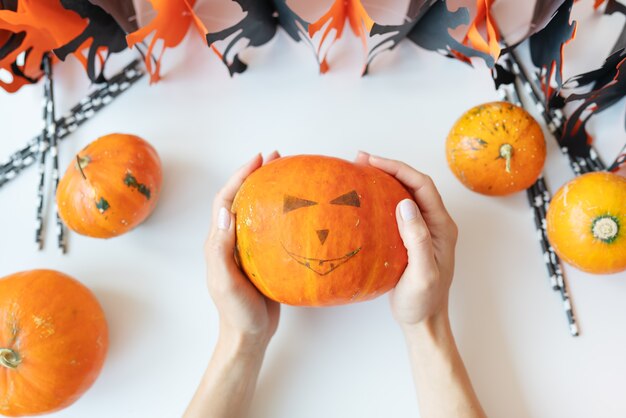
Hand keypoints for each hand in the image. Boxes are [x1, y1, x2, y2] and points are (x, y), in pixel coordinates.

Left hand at [205, 152, 280, 347]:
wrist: (250, 336)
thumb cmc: (236, 312)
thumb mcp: (226, 281)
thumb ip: (221, 248)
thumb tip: (225, 211)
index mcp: (219, 241)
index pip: (225, 200)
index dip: (239, 177)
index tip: (258, 160)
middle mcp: (231, 240)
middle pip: (241, 199)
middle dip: (255, 176)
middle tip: (276, 159)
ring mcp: (247, 248)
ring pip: (256, 210)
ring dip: (268, 190)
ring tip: (287, 174)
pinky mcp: (263, 257)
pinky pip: (270, 227)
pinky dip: (281, 212)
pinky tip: (296, 208)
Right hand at [356, 152, 457, 328]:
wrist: (423, 321)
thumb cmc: (424, 301)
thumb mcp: (423, 272)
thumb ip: (417, 238)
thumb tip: (405, 203)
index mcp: (441, 226)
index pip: (421, 186)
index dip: (398, 169)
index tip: (373, 162)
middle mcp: (434, 223)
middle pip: (413, 184)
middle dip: (388, 168)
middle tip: (360, 160)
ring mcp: (422, 230)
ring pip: (404, 195)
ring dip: (383, 180)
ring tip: (359, 172)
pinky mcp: (409, 238)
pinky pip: (395, 210)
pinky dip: (380, 198)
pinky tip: (363, 198)